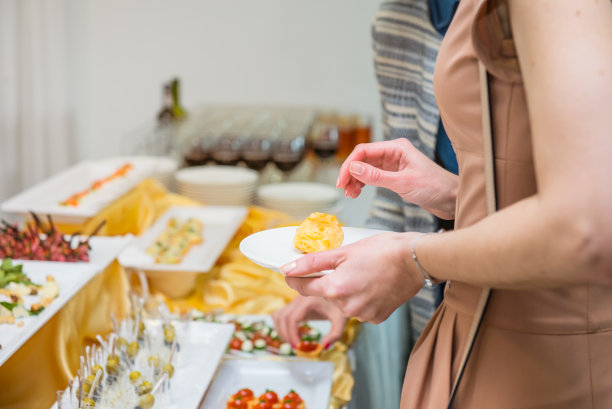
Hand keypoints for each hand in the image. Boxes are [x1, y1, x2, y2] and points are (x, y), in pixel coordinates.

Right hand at [272, 295, 346, 347]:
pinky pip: (281, 314)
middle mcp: (299, 298)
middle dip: (285, 334)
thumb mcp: (341, 320)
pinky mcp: (294, 304)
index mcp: (308, 301)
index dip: (291, 334)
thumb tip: (323, 346)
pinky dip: (282, 325)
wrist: (339, 291)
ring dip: (281, 330)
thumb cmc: (340, 305)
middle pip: (282, 317)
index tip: (297, 346)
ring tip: (293, 340)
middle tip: (295, 346)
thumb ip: (335, 335)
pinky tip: (295, 332)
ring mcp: (295, 300)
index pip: (292, 318)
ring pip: (278, 315)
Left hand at [281, 232, 423, 323]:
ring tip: (363, 273)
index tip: (292, 272)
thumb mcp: (343, 251)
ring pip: (343, 302)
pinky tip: (372, 284)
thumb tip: (288, 268)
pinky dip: (361, 297)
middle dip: (328, 281)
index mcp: (335, 288)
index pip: (302, 288)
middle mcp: (347, 307)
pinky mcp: (376, 318)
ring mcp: (363, 315)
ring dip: (346, 290)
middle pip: (325, 295)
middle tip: (344, 264)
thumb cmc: (382, 250)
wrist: (416, 259)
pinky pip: (360, 308)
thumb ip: (312, 262)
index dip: (295, 278)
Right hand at [336, 139, 456, 218]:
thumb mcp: (403, 183)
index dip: (349, 165)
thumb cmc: (435, 187)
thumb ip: (376, 176)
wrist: (451, 199)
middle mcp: (393, 153)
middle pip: (362, 159)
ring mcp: (393, 164)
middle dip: (350, 173)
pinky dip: (363, 184)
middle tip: (344, 189)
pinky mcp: (394, 175)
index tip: (341, 181)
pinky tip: (358, 192)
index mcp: (397, 148)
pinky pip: (372, 176)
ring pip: (365, 168)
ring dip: (355, 180)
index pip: (364, 151)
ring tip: (351, 194)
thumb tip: (353, 168)